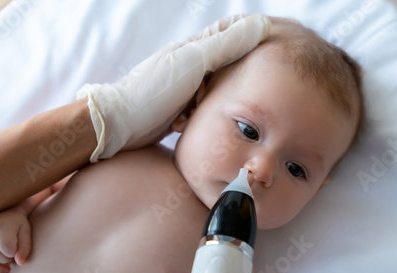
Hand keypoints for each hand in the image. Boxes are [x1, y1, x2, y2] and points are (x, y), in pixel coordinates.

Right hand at [0, 207, 31, 272]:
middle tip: (12, 257)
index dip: (13, 255)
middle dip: (6, 260)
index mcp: (3, 225)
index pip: (7, 248)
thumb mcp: (26, 232)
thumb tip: (20, 263)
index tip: (17, 252)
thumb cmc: (18, 225)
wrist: (5, 214)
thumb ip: (25, 247)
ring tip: (5, 263)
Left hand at [77, 14, 270, 161]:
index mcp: (196, 46)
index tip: (275, 45)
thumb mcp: (193, 62)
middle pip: (228, 62)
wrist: (121, 124)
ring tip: (222, 108)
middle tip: (258, 86)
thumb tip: (260, 25)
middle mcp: (191, 63)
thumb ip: (226, 45)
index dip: (253, 35)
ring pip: (218, 88)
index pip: (232, 31)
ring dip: (222, 98)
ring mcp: (186, 86)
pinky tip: (203, 121)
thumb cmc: (154, 91)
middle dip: (241, 74)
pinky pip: (205, 107)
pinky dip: (208, 113)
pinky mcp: (181, 107)